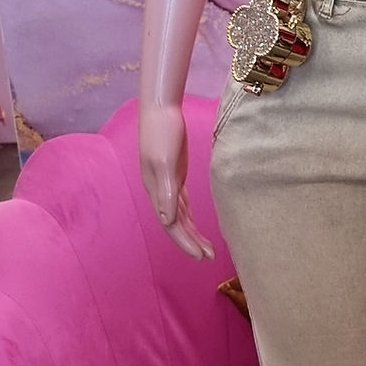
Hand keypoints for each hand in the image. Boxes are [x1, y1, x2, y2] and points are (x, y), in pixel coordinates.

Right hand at [138, 100, 215, 260]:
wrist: (160, 108)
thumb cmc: (162, 131)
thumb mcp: (164, 162)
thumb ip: (166, 192)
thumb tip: (167, 221)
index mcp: (156, 190)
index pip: (171, 225)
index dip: (185, 242)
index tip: (201, 256)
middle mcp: (160, 191)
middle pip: (175, 224)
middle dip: (190, 242)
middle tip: (209, 257)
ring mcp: (167, 183)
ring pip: (179, 216)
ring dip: (191, 233)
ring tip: (208, 249)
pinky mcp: (175, 174)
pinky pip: (182, 204)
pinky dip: (189, 217)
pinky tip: (197, 226)